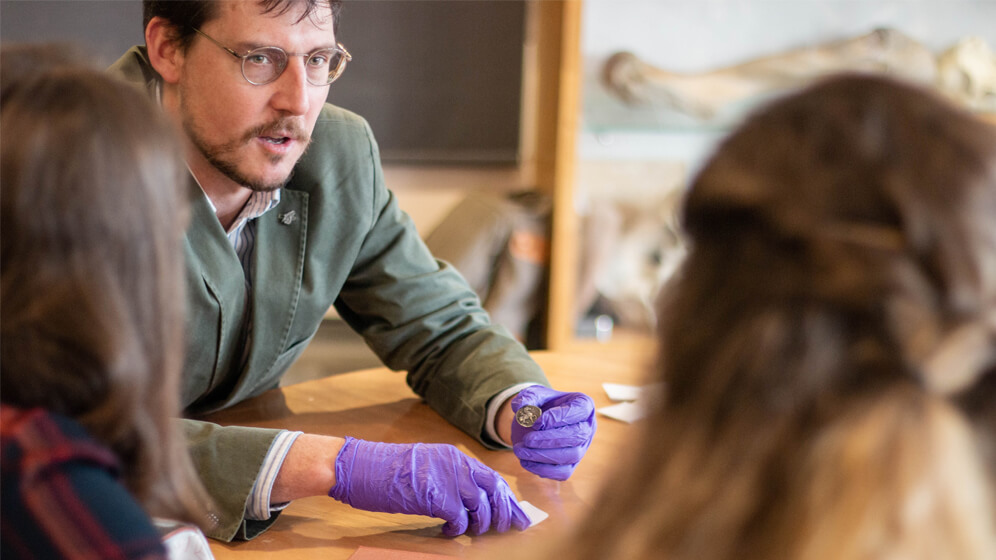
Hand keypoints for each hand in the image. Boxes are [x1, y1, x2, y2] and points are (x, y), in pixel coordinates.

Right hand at [328, 437, 529, 535]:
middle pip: (495, 491)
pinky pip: (460, 519)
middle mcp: (457, 465)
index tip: (515, 514)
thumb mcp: (427, 464)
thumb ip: (451, 475)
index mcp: (455, 456)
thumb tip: (473, 497)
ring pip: (481, 507)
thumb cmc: (389, 469)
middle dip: (505, 512)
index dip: (506, 498)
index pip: (492, 477)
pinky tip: (448, 532)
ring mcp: (448, 480)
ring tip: (471, 531)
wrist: (362, 466)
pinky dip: (457, 530)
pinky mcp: (436, 497)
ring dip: (481, 524)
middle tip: (507, 529)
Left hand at [510, 386, 595, 480]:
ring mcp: (581, 448)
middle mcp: (588, 427)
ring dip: (544, 455)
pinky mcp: (572, 465)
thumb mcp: (534, 394)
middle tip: (526, 440)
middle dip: (549, 439)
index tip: (535, 422)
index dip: (558, 418)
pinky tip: (525, 461)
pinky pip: (563, 473)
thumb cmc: (541, 404)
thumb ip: (528, 396)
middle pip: (577, 435)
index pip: (579, 411)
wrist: (537, 421)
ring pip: (571, 455)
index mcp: (583, 405)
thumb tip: (520, 408)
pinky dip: (544, 469)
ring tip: (520, 450)